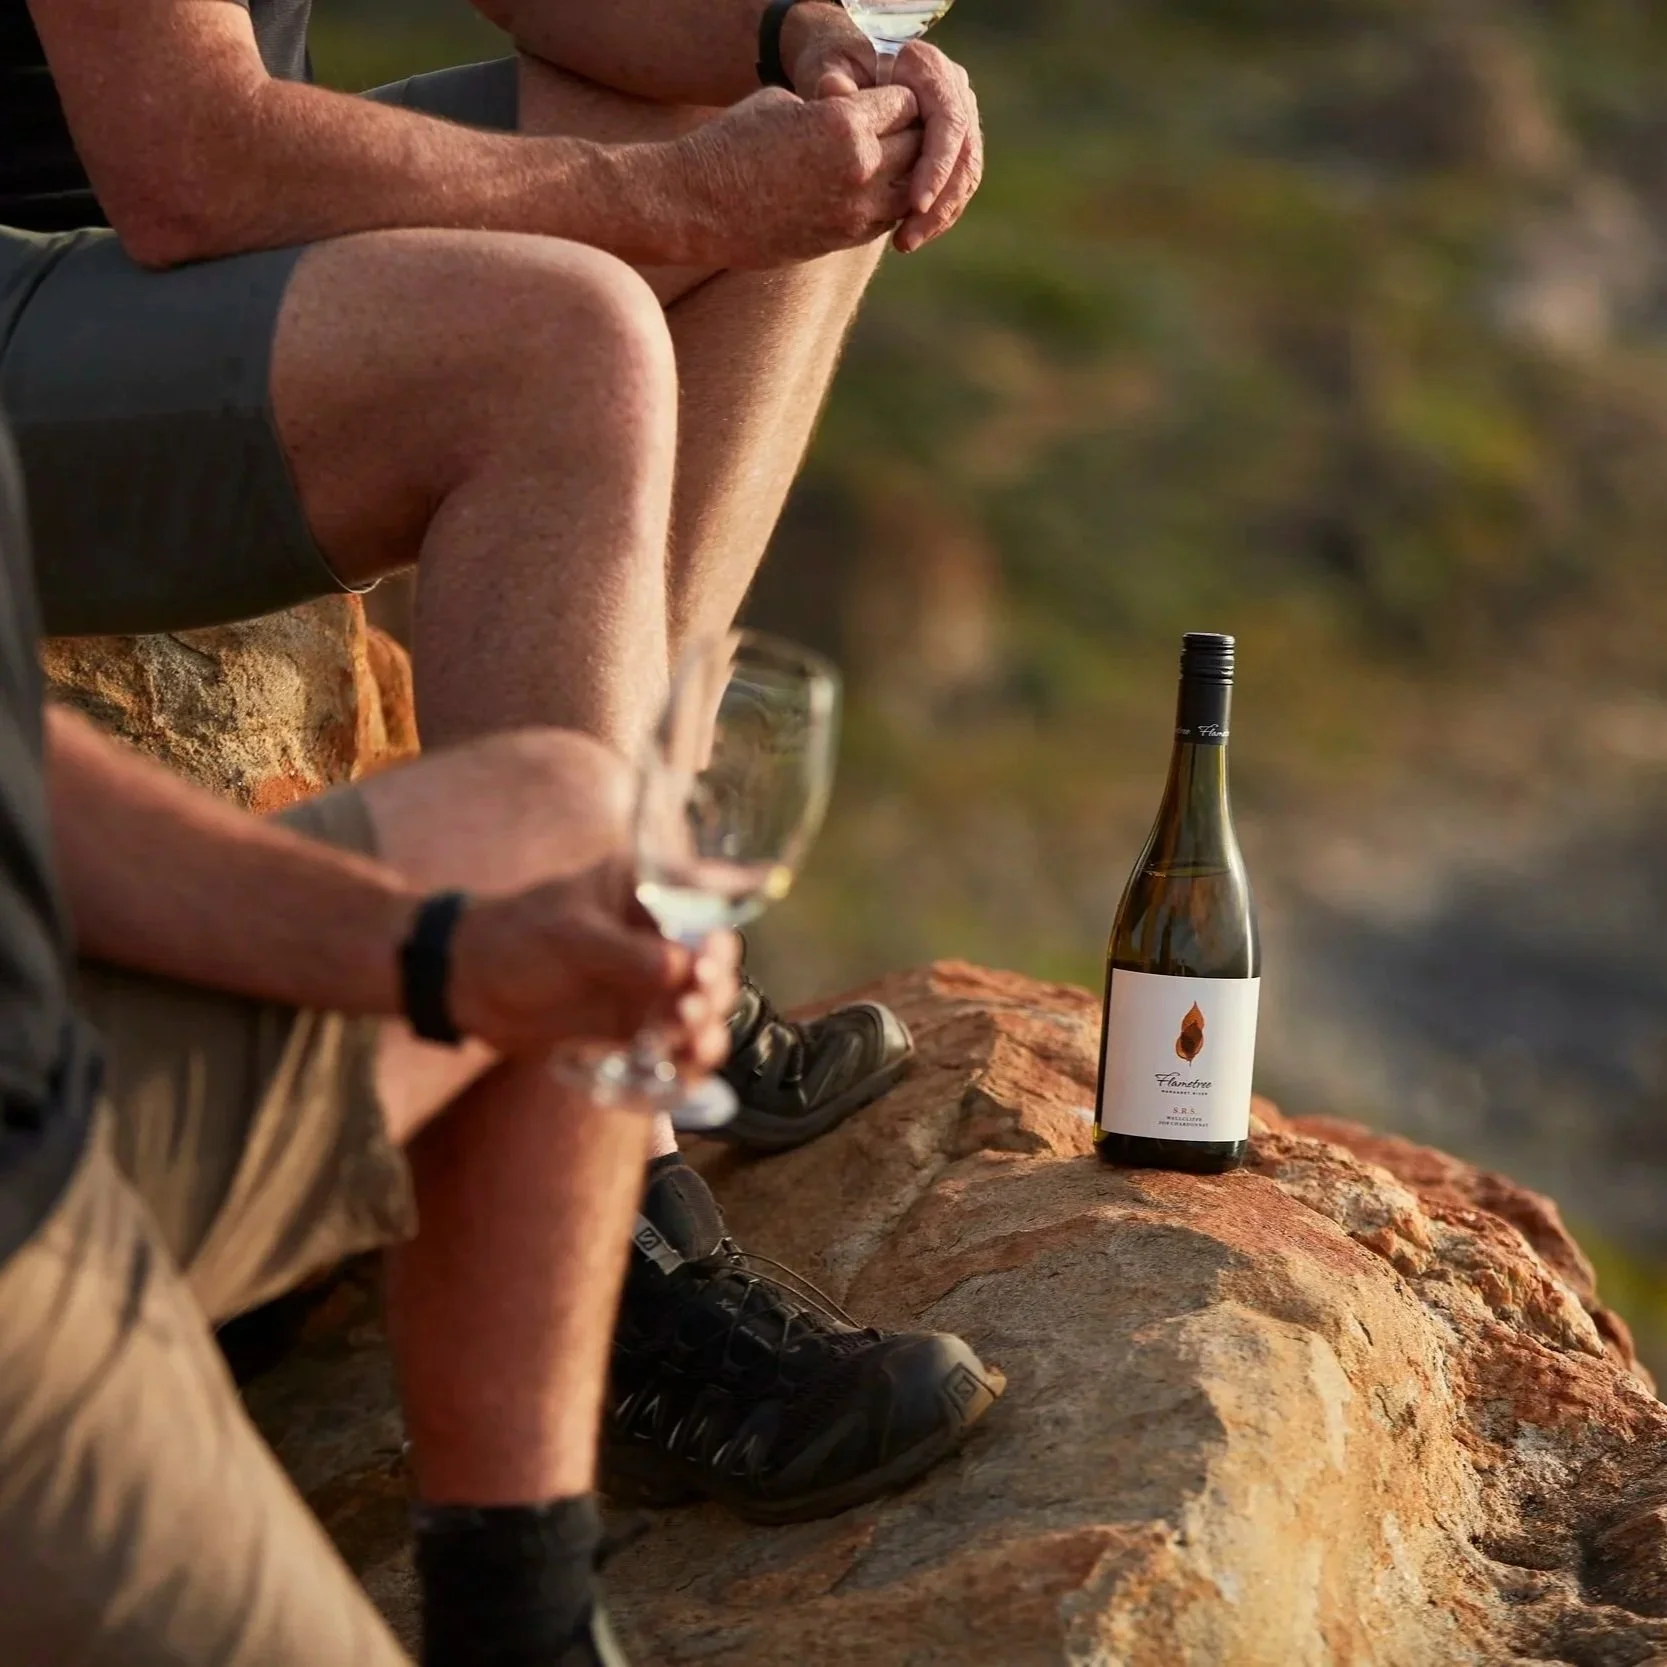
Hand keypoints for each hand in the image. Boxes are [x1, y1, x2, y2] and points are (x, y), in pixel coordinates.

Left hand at [445, 857, 740, 1067]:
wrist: (466, 984)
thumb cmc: (514, 937)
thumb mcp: (569, 935)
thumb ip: (624, 953)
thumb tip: (681, 969)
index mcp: (649, 891)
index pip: (706, 904)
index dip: (719, 933)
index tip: (709, 960)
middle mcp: (658, 935)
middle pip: (712, 963)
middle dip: (713, 989)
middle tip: (692, 1007)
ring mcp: (648, 982)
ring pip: (699, 1007)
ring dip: (705, 1028)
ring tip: (694, 1046)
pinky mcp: (635, 1023)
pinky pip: (673, 1043)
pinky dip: (684, 1060)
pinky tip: (686, 1072)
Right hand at [668, 84, 923, 266]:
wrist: (697, 207)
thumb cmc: (732, 144)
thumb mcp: (783, 103)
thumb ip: (830, 107)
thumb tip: (857, 111)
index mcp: (845, 124)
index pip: (905, 104)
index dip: (899, 99)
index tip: (887, 99)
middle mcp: (860, 170)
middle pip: (918, 147)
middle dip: (910, 135)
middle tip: (897, 131)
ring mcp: (855, 211)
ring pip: (911, 190)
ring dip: (905, 176)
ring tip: (888, 163)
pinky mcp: (845, 239)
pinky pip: (887, 219)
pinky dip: (888, 204)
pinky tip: (871, 192)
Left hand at [787, 16, 983, 253]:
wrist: (850, 62)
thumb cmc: (835, 62)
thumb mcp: (827, 63)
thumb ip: (831, 78)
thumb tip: (833, 90)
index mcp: (929, 67)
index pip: (948, 122)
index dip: (936, 167)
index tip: (915, 205)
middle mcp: (954, 89)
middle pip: (966, 154)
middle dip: (941, 203)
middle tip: (908, 239)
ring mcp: (959, 117)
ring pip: (967, 175)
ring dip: (941, 216)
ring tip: (906, 243)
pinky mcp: (954, 144)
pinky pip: (957, 184)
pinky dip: (939, 213)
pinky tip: (910, 235)